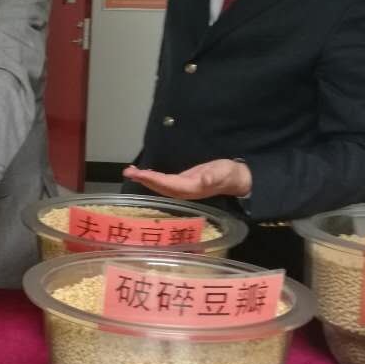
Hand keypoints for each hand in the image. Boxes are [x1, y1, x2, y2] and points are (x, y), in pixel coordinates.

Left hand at [122, 160, 251, 200]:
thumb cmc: (229, 174)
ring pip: (160, 186)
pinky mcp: (182, 184)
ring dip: (145, 180)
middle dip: (144, 180)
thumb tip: (204, 178)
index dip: (154, 180)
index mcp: (192, 188)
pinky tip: (144, 174)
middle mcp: (184, 191)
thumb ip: (215, 176)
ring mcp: (182, 189)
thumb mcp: (224, 173)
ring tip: (130, 172)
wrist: (236, 180)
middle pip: (160, 187)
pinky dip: (152, 178)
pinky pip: (164, 183)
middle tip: (128, 172)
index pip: (169, 184)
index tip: (140, 174)